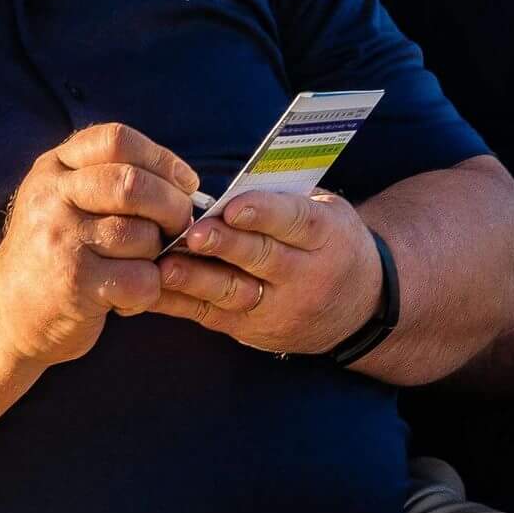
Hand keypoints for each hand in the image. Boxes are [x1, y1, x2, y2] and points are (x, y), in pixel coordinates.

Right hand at [0, 124, 198, 368]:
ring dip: (158, 254)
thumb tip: (186, 184)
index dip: (161, 159)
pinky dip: (148, 290)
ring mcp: (61, 239)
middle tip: (179, 226)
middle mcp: (52, 198)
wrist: (4, 312)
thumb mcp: (64, 199)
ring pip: (142, 235)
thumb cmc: (55, 252)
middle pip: (133, 184)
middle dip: (172, 206)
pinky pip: (141, 279)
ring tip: (140, 265)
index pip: (116, 140)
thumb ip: (111, 179)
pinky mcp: (75, 283)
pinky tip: (127, 296)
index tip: (185, 182)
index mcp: (54, 168)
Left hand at [153, 190, 381, 356]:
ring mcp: (280, 309)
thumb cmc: (332, 242)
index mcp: (326, 236)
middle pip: (262, 259)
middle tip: (193, 234)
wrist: (361, 306)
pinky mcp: (254, 331)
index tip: (232, 206)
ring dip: (196, 280)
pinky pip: (213, 316)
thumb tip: (236, 181)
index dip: (263, 214)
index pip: (295, 222)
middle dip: (225, 246)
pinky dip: (180, 303)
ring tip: (165, 268)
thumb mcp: (328, 212)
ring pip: (234, 293)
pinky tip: (153, 288)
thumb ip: (287, 198)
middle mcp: (306, 275)